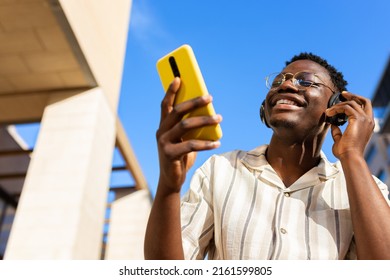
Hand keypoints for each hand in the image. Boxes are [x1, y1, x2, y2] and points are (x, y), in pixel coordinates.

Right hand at [156, 77, 221, 193]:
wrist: (171, 180)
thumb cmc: (180, 156)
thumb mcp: (184, 139)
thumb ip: (191, 127)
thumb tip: (209, 113)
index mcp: (164, 126)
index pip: (166, 105)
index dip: (171, 91)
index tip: (179, 77)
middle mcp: (161, 132)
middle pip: (177, 111)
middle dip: (194, 102)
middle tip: (209, 97)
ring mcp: (164, 143)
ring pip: (185, 125)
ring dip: (204, 120)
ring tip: (219, 118)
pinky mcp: (169, 154)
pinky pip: (190, 145)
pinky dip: (206, 143)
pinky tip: (217, 143)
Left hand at [326, 91, 373, 158]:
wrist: (349, 156)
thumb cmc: (346, 151)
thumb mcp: (340, 139)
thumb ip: (337, 131)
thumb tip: (332, 125)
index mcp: (367, 125)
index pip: (365, 108)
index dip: (355, 101)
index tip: (343, 100)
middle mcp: (369, 121)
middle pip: (365, 101)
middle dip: (353, 96)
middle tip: (342, 94)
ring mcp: (365, 119)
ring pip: (352, 103)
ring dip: (338, 105)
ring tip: (328, 111)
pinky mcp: (358, 119)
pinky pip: (346, 107)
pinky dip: (336, 108)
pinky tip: (329, 113)